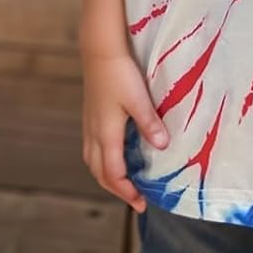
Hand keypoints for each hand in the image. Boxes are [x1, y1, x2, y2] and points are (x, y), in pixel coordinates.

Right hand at [83, 51, 169, 212]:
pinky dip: (102, 160)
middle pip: (99, 172)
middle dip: (116, 189)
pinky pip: (92, 147)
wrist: (99, 49)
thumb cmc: (119, 73)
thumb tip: (162, 147)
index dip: (126, 192)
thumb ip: (150, 123)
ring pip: (93, 160)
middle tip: (134, 199)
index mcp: (106, 134)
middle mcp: (94, 133)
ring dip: (107, 175)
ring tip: (124, 182)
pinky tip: (114, 153)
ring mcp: (89, 124)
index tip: (141, 204)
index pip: (113, 174)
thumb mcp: (138, 99)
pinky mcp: (90, 115)